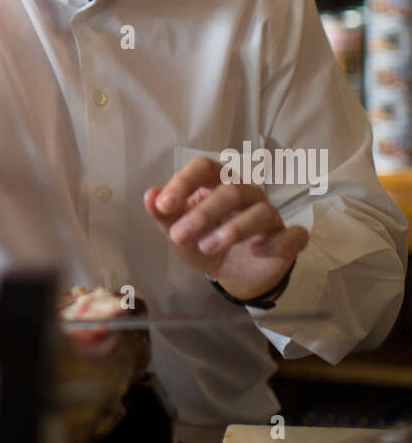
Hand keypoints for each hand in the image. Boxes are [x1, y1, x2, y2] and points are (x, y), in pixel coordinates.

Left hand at [143, 156, 308, 301]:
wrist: (232, 274)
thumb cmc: (203, 242)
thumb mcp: (179, 233)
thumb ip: (164, 216)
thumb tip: (149, 195)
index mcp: (218, 183)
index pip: (204, 168)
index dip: (184, 182)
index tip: (163, 205)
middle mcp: (247, 193)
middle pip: (231, 190)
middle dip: (202, 214)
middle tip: (178, 236)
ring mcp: (270, 216)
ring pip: (260, 211)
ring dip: (232, 229)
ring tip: (206, 247)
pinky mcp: (288, 240)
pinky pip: (293, 234)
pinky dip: (277, 242)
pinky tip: (257, 251)